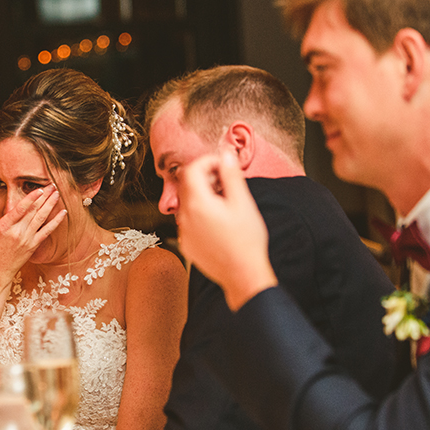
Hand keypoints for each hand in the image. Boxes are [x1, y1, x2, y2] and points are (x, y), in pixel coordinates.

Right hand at [0, 185, 66, 276]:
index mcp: (4, 227)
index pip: (20, 210)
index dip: (30, 199)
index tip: (39, 189)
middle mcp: (18, 232)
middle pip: (33, 211)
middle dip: (44, 197)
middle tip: (52, 185)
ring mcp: (27, 239)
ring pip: (41, 219)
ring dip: (50, 205)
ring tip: (57, 193)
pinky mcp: (34, 245)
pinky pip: (47, 231)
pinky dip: (56, 222)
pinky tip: (63, 212)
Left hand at [177, 151, 276, 310]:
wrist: (243, 275)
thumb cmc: (246, 241)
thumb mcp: (242, 203)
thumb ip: (231, 175)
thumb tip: (226, 155)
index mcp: (197, 203)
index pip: (192, 169)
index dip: (208, 162)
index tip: (224, 166)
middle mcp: (184, 217)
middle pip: (187, 185)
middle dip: (205, 177)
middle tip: (227, 183)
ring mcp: (183, 232)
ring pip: (187, 203)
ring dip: (203, 195)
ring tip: (225, 202)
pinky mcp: (187, 244)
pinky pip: (189, 220)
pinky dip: (200, 213)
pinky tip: (219, 221)